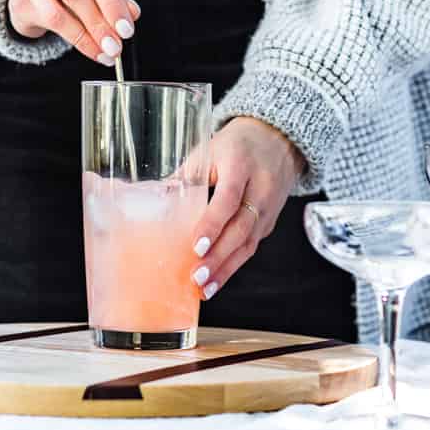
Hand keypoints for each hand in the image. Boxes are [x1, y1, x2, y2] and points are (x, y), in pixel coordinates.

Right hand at [8, 0, 140, 63]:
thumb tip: (131, 11)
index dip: (112, 1)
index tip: (126, 26)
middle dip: (101, 21)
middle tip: (117, 43)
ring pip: (62, 7)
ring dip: (88, 33)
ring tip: (105, 49)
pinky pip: (51, 20)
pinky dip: (75, 38)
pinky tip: (90, 47)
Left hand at [190, 117, 305, 299]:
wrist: (276, 141)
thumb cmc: (236, 145)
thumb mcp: (209, 151)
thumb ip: (184, 176)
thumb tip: (152, 198)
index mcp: (241, 165)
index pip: (228, 199)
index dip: (212, 224)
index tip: (196, 245)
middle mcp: (261, 188)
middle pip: (242, 228)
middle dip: (219, 256)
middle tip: (196, 276)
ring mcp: (270, 207)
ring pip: (250, 243)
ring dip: (227, 268)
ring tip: (205, 288)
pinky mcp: (270, 222)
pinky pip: (252, 246)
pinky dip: (234, 264)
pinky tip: (217, 279)